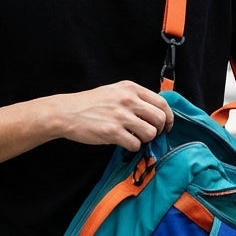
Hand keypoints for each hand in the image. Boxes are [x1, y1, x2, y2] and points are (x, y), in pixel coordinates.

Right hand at [56, 81, 174, 151]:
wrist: (66, 112)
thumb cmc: (90, 103)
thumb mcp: (114, 91)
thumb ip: (134, 97)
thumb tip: (155, 112)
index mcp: (130, 88)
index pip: (162, 103)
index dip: (168, 117)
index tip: (166, 125)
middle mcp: (128, 100)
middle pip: (160, 118)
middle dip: (159, 130)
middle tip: (150, 134)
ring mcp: (121, 116)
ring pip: (151, 133)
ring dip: (146, 139)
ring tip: (135, 138)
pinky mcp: (112, 132)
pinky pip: (136, 144)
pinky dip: (133, 147)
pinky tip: (124, 142)